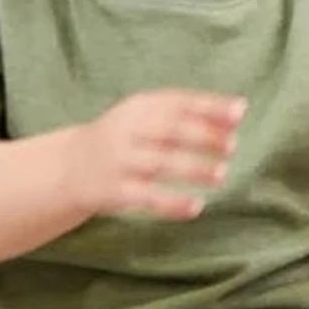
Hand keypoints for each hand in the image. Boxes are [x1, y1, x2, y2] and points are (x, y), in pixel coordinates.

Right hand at [67, 89, 244, 220]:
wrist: (68, 167)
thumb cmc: (124, 139)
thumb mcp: (144, 117)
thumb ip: (185, 113)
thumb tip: (239, 111)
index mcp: (139, 107)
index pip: (178, 102)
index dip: (210, 106)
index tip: (240, 111)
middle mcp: (126, 130)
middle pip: (169, 130)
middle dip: (203, 136)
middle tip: (232, 146)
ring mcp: (119, 161)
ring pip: (160, 163)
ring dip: (193, 168)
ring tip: (221, 174)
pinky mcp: (113, 191)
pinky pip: (146, 197)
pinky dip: (172, 203)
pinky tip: (196, 207)